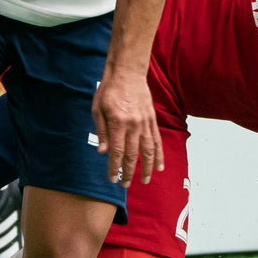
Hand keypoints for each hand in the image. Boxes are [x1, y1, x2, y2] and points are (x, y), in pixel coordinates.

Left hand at [91, 72, 162, 186]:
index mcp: (118, 122)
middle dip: (128, 172)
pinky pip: (157, 140)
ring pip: (148, 150)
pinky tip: (159, 166)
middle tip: (125, 185)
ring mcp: (145, 123)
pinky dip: (159, 155)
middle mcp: (133, 125)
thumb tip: (103, 152)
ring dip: (146, 168)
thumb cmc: (109, 90)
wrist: (127, 72)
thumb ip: (102, 131)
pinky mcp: (152, 120)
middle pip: (132, 154)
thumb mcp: (97, 109)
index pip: (116, 151)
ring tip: (144, 180)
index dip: (114, 168)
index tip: (112, 179)